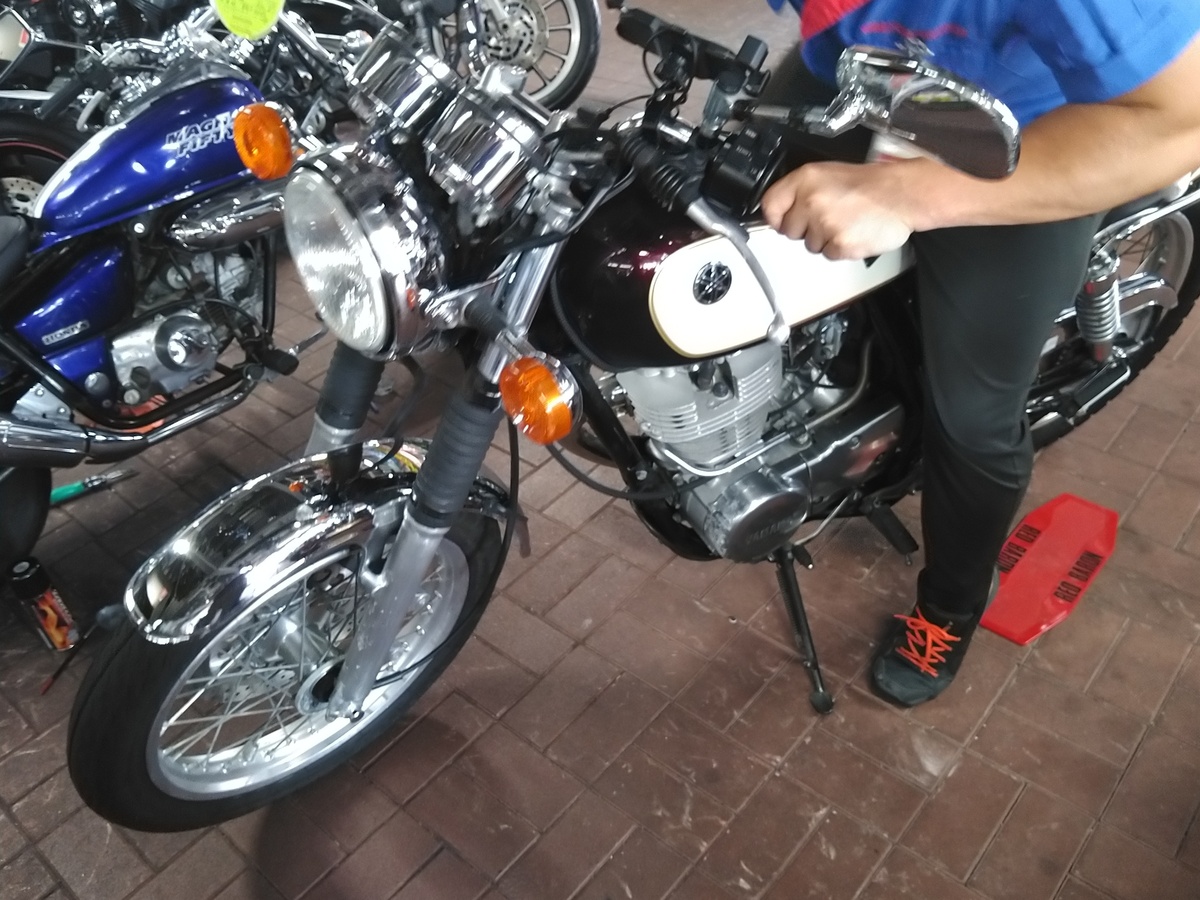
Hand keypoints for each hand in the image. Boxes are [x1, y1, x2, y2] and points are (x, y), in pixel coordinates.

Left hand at [761, 161, 915, 259]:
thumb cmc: (871, 185)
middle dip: (806, 229)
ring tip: (846, 221)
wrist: (903, 195)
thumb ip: (801, 191)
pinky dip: (840, 248)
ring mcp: (825, 225)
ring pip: (810, 245)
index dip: (776, 216)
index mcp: (806, 179)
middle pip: (789, 231)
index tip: (784, 220)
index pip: (770, 205)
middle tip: (829, 217)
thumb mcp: (829, 174)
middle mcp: (811, 201)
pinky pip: (829, 254)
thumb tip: (780, 212)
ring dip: (825, 239)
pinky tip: (854, 231)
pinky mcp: (839, 245)